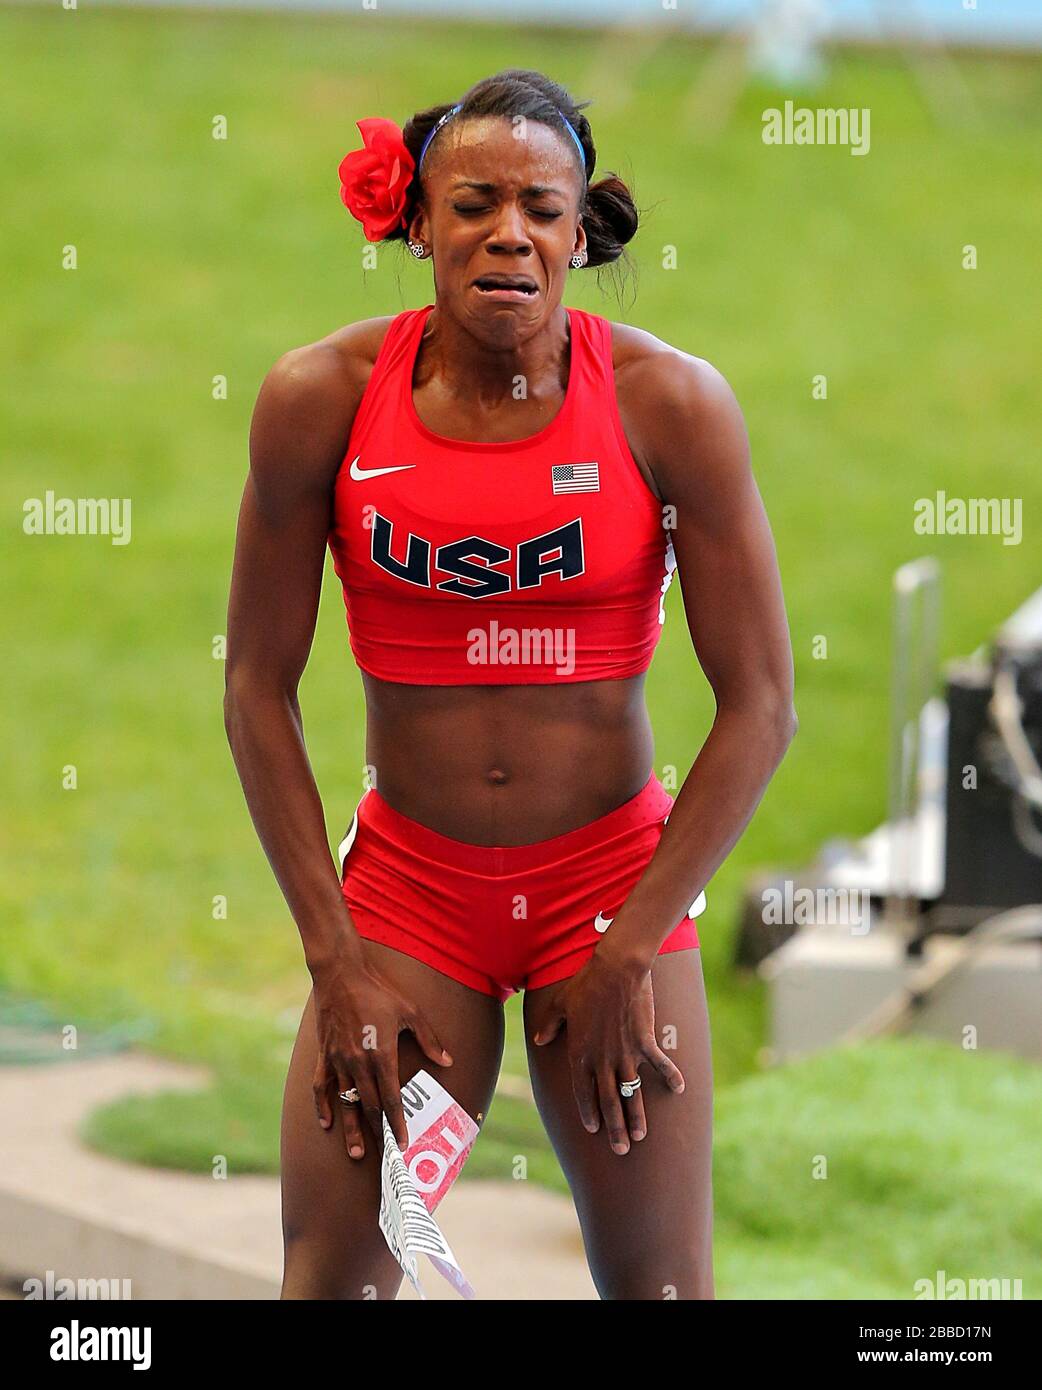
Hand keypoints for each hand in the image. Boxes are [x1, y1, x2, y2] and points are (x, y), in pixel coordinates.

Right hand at [310, 953, 451, 1160]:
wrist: (341, 975)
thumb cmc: (379, 992)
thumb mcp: (411, 1012)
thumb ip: (429, 1040)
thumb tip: (447, 1061)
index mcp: (382, 1056)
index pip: (392, 1099)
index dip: (398, 1123)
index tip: (403, 1143)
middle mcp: (359, 1063)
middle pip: (370, 1106)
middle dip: (378, 1133)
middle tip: (385, 1156)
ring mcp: (339, 1061)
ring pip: (346, 1102)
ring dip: (352, 1129)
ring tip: (356, 1153)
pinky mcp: (324, 1054)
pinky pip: (320, 1087)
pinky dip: (323, 1106)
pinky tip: (326, 1123)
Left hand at [531, 951, 683, 1153]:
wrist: (615, 969)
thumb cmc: (586, 983)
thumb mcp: (561, 1004)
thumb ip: (550, 1026)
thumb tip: (538, 1040)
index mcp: (580, 1053)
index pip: (583, 1092)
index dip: (589, 1112)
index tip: (594, 1129)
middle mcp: (602, 1060)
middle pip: (608, 1101)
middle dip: (614, 1128)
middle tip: (620, 1150)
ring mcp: (625, 1053)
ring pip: (631, 1093)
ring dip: (636, 1116)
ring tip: (639, 1137)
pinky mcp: (645, 1041)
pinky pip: (659, 1065)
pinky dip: (670, 1077)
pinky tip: (679, 1090)